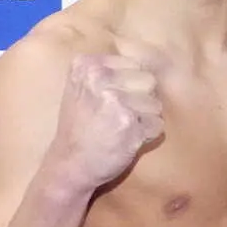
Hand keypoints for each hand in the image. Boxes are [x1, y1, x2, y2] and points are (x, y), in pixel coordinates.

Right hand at [50, 54, 163, 190]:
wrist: (69, 165)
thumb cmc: (81, 126)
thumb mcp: (82, 87)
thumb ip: (108, 70)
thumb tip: (148, 62)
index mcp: (87, 65)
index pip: (136, 65)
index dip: (130, 86)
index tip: (109, 102)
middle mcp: (99, 79)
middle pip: (149, 81)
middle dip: (141, 100)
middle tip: (118, 116)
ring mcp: (115, 102)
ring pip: (156, 104)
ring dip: (144, 119)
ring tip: (120, 128)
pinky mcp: (129, 125)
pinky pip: (157, 125)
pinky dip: (147, 135)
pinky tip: (126, 140)